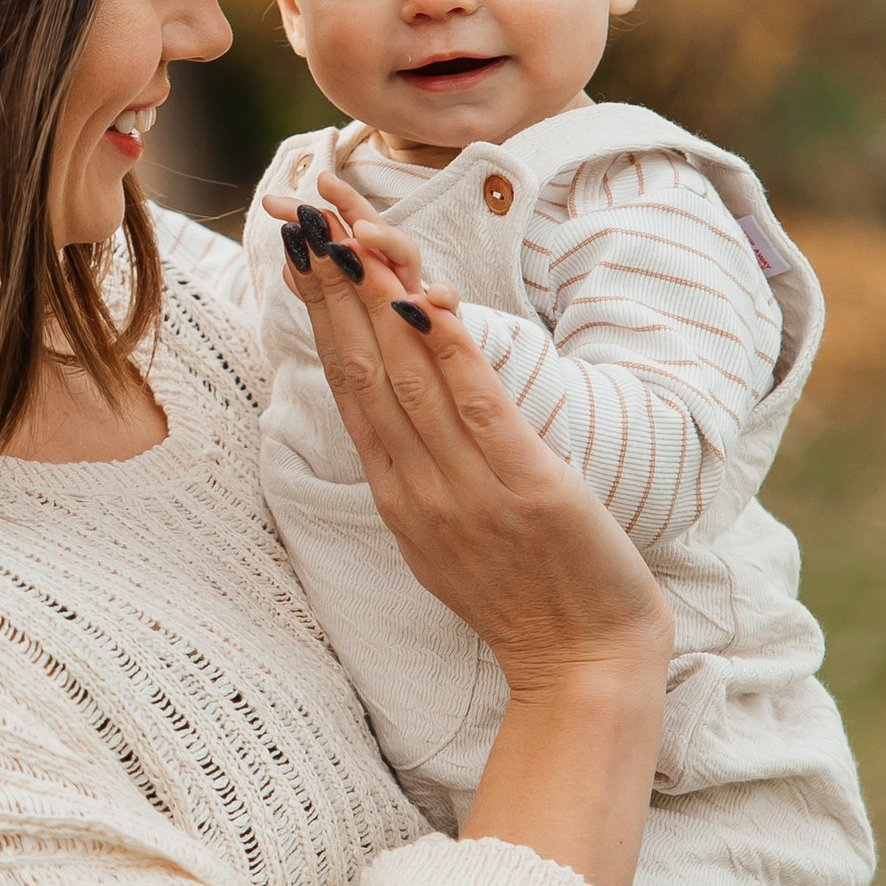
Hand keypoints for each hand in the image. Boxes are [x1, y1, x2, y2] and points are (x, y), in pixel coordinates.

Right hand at [286, 199, 668, 701]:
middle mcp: (419, 489)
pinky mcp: (526, 488)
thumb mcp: (446, 538)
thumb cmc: (523, 599)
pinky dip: (450, 350)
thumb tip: (396, 412)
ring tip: (350, 236)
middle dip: (333, 291)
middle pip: (362, 372)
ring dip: (377, 302)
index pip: (347, 388)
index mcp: (397, 497)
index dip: (322, 316)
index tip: (304, 253)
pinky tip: (428, 301)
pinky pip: (479, 406)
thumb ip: (417, 473)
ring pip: (408, 379)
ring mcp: (468, 489)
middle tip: (307, 219)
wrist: (581, 667)